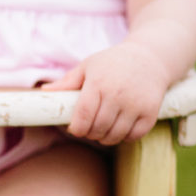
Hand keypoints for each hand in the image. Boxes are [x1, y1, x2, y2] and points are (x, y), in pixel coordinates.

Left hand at [42, 41, 171, 144]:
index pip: (82, 117)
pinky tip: (120, 127)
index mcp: (98, 84)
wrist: (151, 57)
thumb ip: (67, 81)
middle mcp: (118, 95)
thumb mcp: (88, 66)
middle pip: (97, 129)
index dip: (76, 129)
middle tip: (89, 128)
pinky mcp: (150, 112)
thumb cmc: (113, 63)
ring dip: (105, 138)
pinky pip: (133, 136)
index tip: (75, 128)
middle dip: (89, 133)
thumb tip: (44, 91)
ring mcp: (136, 104)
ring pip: (114, 136)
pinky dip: (124, 137)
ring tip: (103, 128)